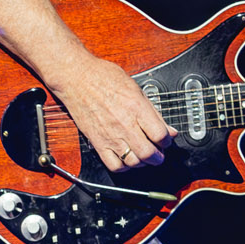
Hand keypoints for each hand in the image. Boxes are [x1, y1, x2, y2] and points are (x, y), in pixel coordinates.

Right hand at [50, 55, 174, 173]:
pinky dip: (123, 166)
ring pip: (133, 162)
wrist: (76, 78)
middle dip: (158, 157)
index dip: (167, 140)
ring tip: (143, 156)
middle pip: (148, 153)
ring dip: (142, 162)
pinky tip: (126, 158)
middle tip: (159, 154)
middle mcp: (124, 124)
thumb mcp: (135, 88)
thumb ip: (153, 111)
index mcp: (136, 107)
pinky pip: (113, 164)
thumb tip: (168, 129)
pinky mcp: (97, 142)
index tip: (166, 139)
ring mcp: (110, 135)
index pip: (160, 135)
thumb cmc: (103, 77)